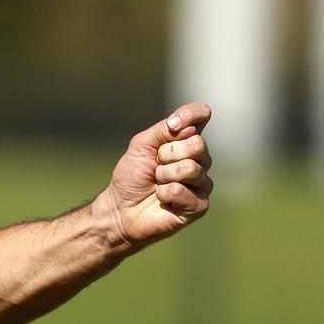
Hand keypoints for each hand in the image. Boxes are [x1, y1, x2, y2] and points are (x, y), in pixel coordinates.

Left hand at [99, 102, 212, 248]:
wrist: (121, 208)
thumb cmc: (132, 175)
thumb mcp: (141, 145)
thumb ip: (163, 130)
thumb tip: (184, 126)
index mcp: (185, 140)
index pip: (202, 115)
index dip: (191, 114)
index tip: (172, 125)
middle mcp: (199, 160)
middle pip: (197, 144)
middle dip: (166, 154)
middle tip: (155, 166)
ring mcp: (202, 183)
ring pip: (189, 168)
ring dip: (163, 175)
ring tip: (157, 183)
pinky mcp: (200, 205)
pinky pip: (182, 190)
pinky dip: (164, 193)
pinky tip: (162, 199)